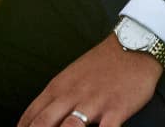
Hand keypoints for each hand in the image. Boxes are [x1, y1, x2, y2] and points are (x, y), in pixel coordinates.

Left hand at [17, 34, 160, 126]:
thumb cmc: (100, 65)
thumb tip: (36, 120)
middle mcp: (71, 95)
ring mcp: (94, 103)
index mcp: (58, 88)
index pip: (31, 116)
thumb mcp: (70, 77)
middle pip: (44, 123)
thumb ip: (54, 99)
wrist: (132, 45)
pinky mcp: (116, 109)